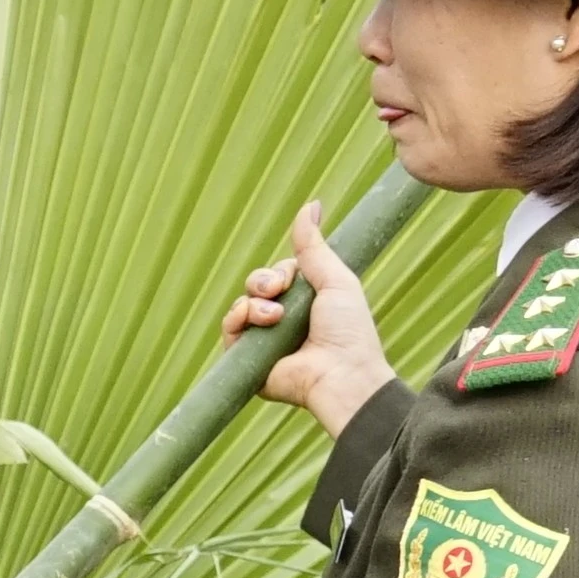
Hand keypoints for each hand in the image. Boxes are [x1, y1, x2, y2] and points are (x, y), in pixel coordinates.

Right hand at [220, 200, 395, 437]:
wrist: (340, 374)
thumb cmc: (349, 331)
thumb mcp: (335, 279)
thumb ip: (314, 246)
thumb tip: (312, 203)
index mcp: (304, 303)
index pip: (277, 275)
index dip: (279, 272)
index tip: (290, 277)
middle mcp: (283, 322)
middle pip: (255, 286)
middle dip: (262, 282)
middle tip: (276, 292)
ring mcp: (265, 342)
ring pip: (240, 306)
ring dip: (254, 304)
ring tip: (273, 317)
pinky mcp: (249, 362)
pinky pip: (229, 333)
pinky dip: (236, 321)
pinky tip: (256, 322)